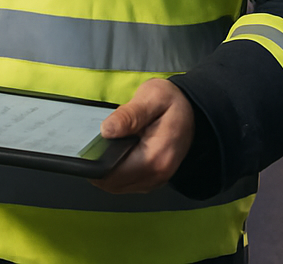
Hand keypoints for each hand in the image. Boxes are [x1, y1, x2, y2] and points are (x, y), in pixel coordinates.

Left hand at [90, 78, 194, 193]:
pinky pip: (125, 183)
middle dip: (100, 165)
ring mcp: (155, 180)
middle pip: (112, 183)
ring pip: (117, 186)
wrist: (192, 111)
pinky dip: (116, 171)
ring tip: (110, 145)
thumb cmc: (171, 102)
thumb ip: (130, 114)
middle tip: (99, 141)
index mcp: (155, 156)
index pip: (114, 173)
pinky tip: (118, 152)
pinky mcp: (152, 180)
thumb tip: (106, 130)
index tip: (89, 146)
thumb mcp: (152, 97)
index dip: (96, 162)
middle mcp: (157, 175)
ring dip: (107, 169)